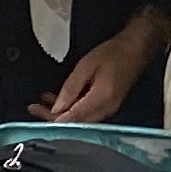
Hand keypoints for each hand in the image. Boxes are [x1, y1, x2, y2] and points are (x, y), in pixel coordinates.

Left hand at [28, 11, 160, 125]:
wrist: (137, 48)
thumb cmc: (114, 53)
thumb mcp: (86, 65)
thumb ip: (70, 88)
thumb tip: (57, 108)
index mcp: (101, 99)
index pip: (72, 119)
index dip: (52, 119)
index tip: (36, 113)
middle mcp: (106, 109)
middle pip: (75, 123)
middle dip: (52, 117)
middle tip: (34, 108)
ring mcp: (108, 110)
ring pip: (79, 119)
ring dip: (60, 113)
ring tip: (42, 103)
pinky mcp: (108, 107)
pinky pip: (86, 113)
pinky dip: (71, 108)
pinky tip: (59, 100)